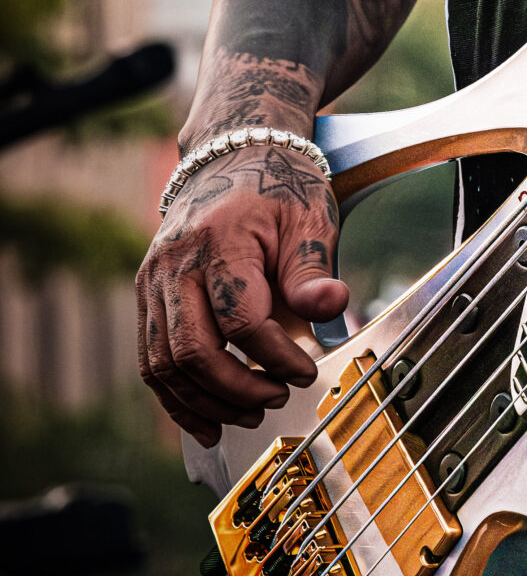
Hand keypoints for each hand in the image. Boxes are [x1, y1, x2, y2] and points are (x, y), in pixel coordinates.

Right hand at [137, 140, 345, 447]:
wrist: (233, 154)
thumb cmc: (278, 187)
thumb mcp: (310, 217)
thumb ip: (313, 270)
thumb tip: (331, 307)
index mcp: (221, 241)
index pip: (242, 320)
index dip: (276, 357)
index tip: (306, 372)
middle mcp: (176, 263)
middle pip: (193, 350)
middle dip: (238, 389)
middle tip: (278, 399)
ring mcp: (153, 281)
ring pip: (164, 363)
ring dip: (206, 401)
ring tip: (250, 416)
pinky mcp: (147, 295)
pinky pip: (150, 359)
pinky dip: (175, 398)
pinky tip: (208, 421)